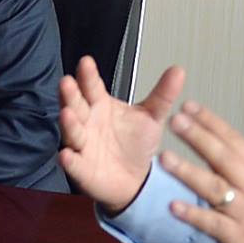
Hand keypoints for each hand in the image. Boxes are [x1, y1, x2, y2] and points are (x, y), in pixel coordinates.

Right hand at [58, 60, 183, 209]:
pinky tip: (66, 155)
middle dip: (70, 94)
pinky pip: (73, 164)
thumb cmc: (136, 144)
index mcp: (101, 105)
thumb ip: (162, 94)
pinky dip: (69, 160)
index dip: (88, 75)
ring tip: (67, 114)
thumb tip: (178, 71)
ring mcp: (82, 145)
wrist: (135, 179)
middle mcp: (88, 122)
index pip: (92, 87)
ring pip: (72, 132)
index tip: (86, 62)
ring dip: (68, 123)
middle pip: (76, 105)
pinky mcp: (81, 168)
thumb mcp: (152, 117)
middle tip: (67, 82)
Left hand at [158, 103, 243, 242]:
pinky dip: (193, 215)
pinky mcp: (238, 238)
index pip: (235, 142)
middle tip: (175, 119)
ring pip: (214, 188)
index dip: (212, 123)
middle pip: (223, 157)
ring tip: (164, 158)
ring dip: (188, 172)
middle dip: (199, 137)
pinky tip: (173, 207)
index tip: (190, 106)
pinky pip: (213, 224)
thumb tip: (225, 159)